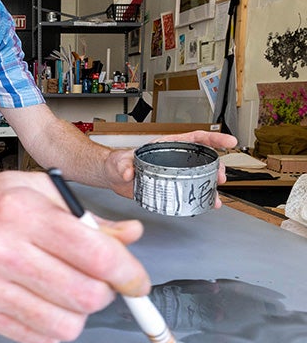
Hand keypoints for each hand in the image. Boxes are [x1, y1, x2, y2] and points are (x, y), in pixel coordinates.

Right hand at [0, 170, 149, 342]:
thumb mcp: (45, 191)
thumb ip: (92, 218)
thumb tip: (131, 236)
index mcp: (24, 211)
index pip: (95, 254)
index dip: (128, 272)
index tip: (136, 280)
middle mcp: (2, 248)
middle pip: (85, 295)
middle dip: (106, 293)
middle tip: (102, 281)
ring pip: (66, 324)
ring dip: (81, 311)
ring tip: (70, 289)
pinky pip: (40, 338)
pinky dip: (55, 325)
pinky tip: (46, 300)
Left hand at [103, 131, 237, 205]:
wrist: (113, 177)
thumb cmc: (118, 163)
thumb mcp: (120, 161)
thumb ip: (124, 164)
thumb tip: (128, 172)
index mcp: (166, 146)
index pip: (195, 138)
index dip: (214, 139)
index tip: (228, 142)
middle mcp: (173, 159)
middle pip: (202, 159)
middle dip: (217, 166)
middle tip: (221, 176)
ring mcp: (174, 173)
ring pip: (200, 176)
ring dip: (211, 185)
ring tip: (216, 196)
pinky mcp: (171, 186)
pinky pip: (190, 190)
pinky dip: (200, 197)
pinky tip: (206, 204)